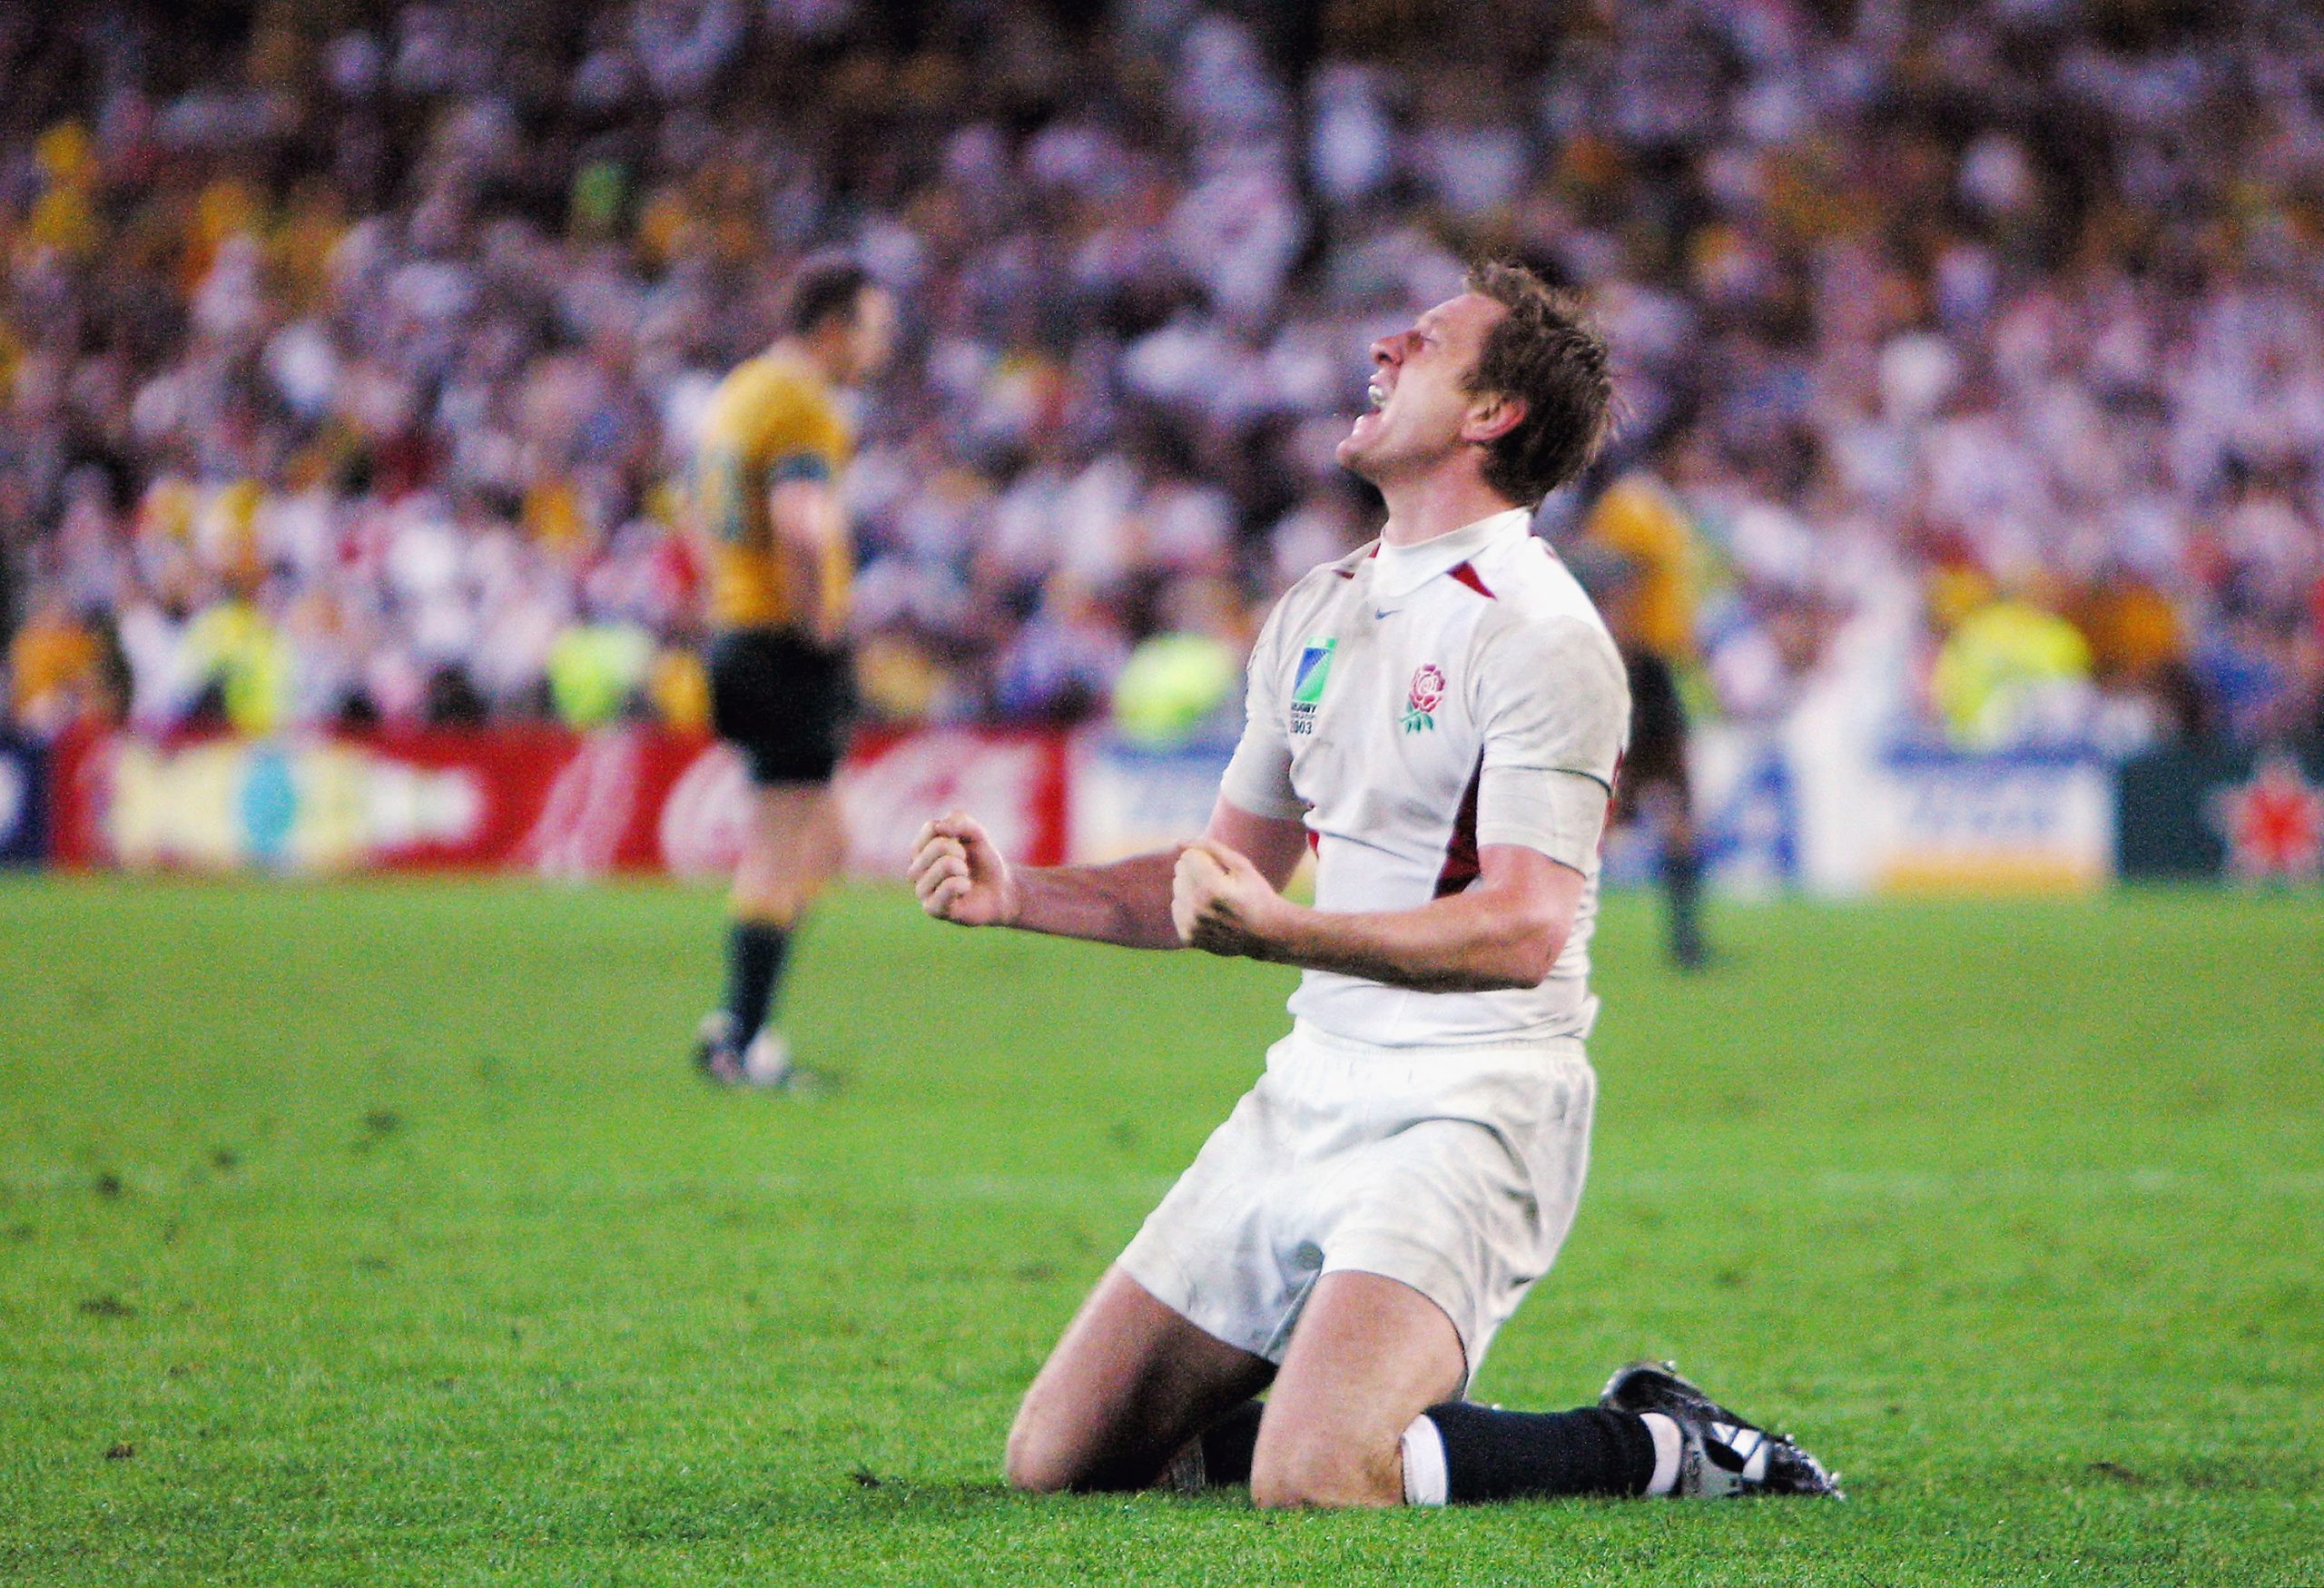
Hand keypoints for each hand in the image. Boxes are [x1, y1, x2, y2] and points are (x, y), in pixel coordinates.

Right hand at [908, 810, 1019, 926]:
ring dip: (963, 869)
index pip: (931, 827)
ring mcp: (921, 890)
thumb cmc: (983, 863)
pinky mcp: (932, 908)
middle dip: (961, 851)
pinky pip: (948, 887)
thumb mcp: (977, 834)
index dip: (955, 832)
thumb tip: (939, 826)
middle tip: (965, 865)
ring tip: (965, 878)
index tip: (962, 845)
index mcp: (920, 850)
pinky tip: (964, 890)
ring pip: (944, 865)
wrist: (1000, 891)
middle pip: (937, 845)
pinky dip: (963, 884)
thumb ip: (961, 820)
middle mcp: (915, 869)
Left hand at [1172, 839, 1286, 959]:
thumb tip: (1179, 843)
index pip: (1188, 857)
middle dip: (1198, 873)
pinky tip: (1210, 913)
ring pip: (1177, 891)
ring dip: (1193, 890)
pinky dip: (1190, 907)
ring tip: (1217, 901)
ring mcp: (1193, 927)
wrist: (1266, 934)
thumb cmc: (1255, 894)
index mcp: (1213, 889)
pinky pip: (1177, 908)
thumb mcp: (1241, 865)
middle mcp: (1199, 910)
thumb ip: (1210, 848)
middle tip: (1222, 886)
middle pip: (1180, 873)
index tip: (1222, 870)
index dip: (1205, 858)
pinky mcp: (1188, 938)